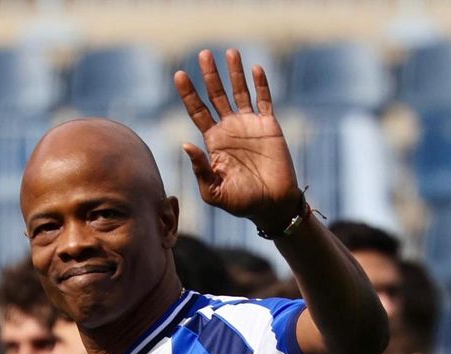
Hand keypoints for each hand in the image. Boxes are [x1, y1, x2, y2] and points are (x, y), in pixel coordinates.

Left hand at [174, 49, 302, 231]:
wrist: (272, 205)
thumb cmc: (241, 203)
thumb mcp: (214, 192)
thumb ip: (200, 169)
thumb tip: (185, 144)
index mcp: (213, 141)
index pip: (197, 111)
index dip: (188, 93)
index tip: (179, 75)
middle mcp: (229, 129)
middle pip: (216, 95)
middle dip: (209, 75)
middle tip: (203, 54)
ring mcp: (250, 125)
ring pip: (239, 92)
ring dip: (234, 73)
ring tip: (229, 52)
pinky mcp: (269, 126)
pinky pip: (264, 100)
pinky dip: (260, 84)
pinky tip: (255, 68)